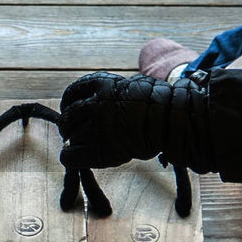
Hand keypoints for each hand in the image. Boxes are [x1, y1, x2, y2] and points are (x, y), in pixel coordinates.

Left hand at [58, 72, 214, 172]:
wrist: (174, 121)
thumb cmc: (159, 104)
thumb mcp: (133, 85)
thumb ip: (109, 94)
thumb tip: (92, 103)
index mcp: (100, 84)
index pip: (71, 94)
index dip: (69, 105)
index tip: (71, 111)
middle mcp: (93, 104)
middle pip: (67, 117)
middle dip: (69, 126)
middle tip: (76, 133)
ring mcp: (95, 127)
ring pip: (68, 136)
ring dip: (74, 141)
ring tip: (85, 145)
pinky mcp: (99, 151)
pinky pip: (69, 157)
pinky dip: (71, 158)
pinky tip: (79, 157)